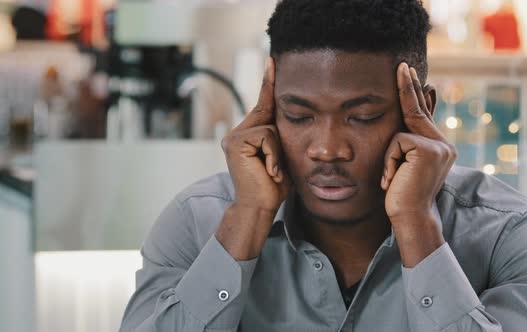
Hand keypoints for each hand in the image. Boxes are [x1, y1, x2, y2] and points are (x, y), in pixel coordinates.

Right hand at [221, 57, 290, 213]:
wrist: (260, 208)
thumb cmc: (272, 188)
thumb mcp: (281, 157)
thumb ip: (280, 138)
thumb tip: (292, 118)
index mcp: (246, 136)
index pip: (263, 106)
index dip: (268, 83)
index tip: (273, 60)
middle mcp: (236, 134)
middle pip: (269, 116)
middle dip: (278, 141)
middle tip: (273, 169)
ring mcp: (233, 137)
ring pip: (270, 128)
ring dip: (277, 152)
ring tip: (271, 171)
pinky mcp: (236, 143)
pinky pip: (266, 137)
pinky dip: (273, 155)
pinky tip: (268, 171)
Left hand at [381, 63, 456, 224]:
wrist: (410, 217)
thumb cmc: (402, 196)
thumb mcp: (404, 166)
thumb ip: (405, 145)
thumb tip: (399, 126)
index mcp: (438, 148)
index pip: (422, 115)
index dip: (414, 93)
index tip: (408, 73)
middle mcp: (443, 144)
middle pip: (417, 109)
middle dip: (407, 86)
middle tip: (401, 65)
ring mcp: (438, 146)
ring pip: (399, 133)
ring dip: (389, 159)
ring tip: (393, 179)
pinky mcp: (427, 149)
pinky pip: (396, 142)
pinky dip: (389, 161)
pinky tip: (394, 179)